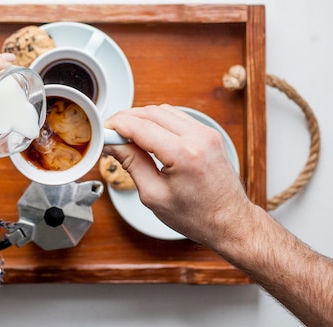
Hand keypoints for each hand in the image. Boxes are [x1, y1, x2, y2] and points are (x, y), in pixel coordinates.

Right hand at [104, 104, 250, 244]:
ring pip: (163, 110)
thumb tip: (114, 145)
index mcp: (184, 154)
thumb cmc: (196, 216)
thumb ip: (131, 164)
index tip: (103, 131)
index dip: (116, 126)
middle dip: (126, 119)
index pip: (140, 126)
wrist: (229, 221)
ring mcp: (206, 133)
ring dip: (141, 118)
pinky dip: (158, 121)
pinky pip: (177, 117)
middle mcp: (198, 137)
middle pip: (151, 113)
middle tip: (110, 134)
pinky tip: (146, 135)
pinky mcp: (208, 134)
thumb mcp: (153, 195)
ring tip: (126, 136)